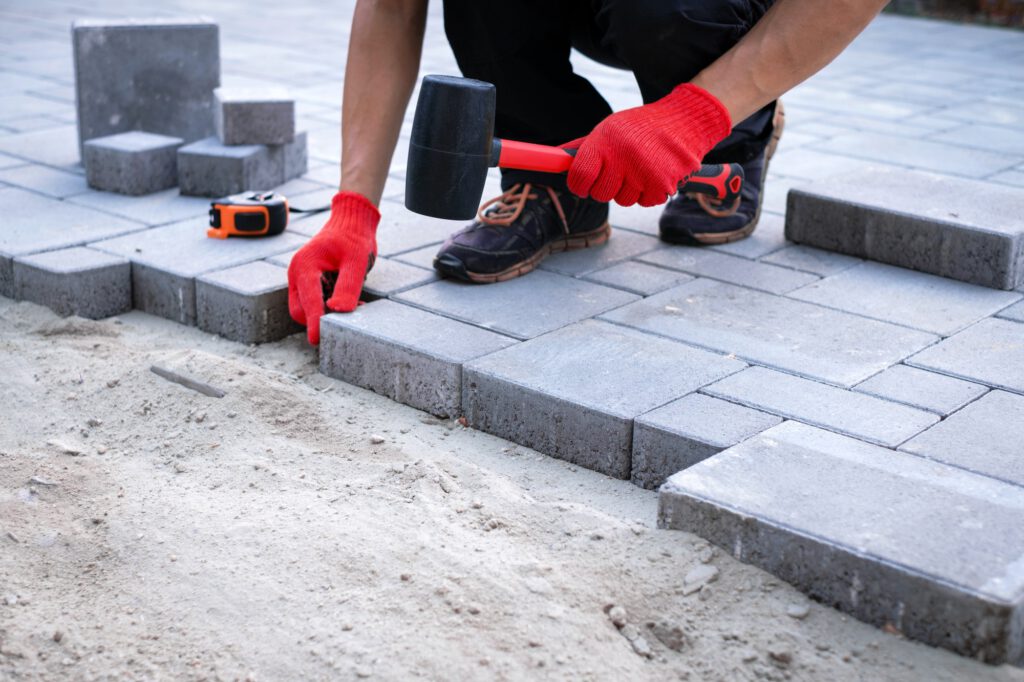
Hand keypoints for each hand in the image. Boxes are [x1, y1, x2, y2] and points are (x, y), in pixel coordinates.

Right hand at [287, 191, 380, 344]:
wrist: (352, 221)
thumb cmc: (354, 238)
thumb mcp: (356, 262)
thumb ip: (348, 287)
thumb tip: (338, 311)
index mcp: (305, 266)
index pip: (307, 302)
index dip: (313, 323)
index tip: (317, 340)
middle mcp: (298, 273)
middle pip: (299, 311)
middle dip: (318, 320)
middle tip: (347, 321)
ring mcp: (301, 277)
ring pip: (306, 308)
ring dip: (325, 314)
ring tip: (356, 304)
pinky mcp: (309, 281)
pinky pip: (313, 301)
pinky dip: (328, 306)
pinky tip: (349, 301)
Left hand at [565, 83, 730, 206]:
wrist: (685, 120)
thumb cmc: (641, 127)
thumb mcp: (609, 129)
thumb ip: (584, 148)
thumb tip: (553, 158)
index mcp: (606, 140)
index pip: (578, 177)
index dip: (579, 185)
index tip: (583, 184)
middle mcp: (623, 156)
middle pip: (600, 194)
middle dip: (606, 187)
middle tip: (619, 171)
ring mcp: (644, 172)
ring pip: (623, 200)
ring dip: (630, 189)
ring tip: (641, 166)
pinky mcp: (663, 185)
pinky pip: (645, 202)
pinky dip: (649, 192)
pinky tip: (656, 172)